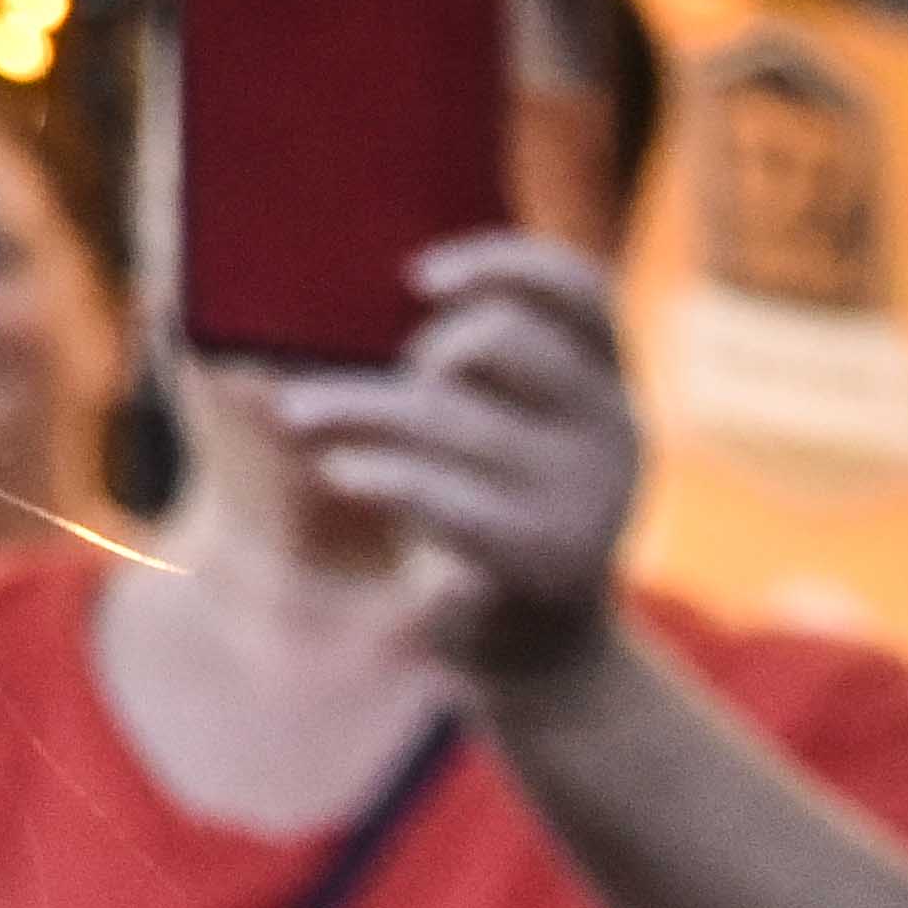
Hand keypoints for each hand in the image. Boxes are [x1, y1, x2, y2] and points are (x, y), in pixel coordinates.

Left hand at [271, 231, 640, 688]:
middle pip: (499, 342)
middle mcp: (612, 428)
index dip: (504, 264)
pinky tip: (338, 469)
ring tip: (295, 411)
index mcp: (602, 377)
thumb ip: (442, 354)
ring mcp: (588, 497)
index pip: (579, 290)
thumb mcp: (483, 422)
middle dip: (414, 347)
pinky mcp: (545, 558)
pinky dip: (385, 474)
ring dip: (357, 405)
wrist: (525, 643)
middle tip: (354, 378)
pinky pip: (450, 498)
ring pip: (452, 417)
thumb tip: (298, 282)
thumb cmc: (477, 499)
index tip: (417, 276)